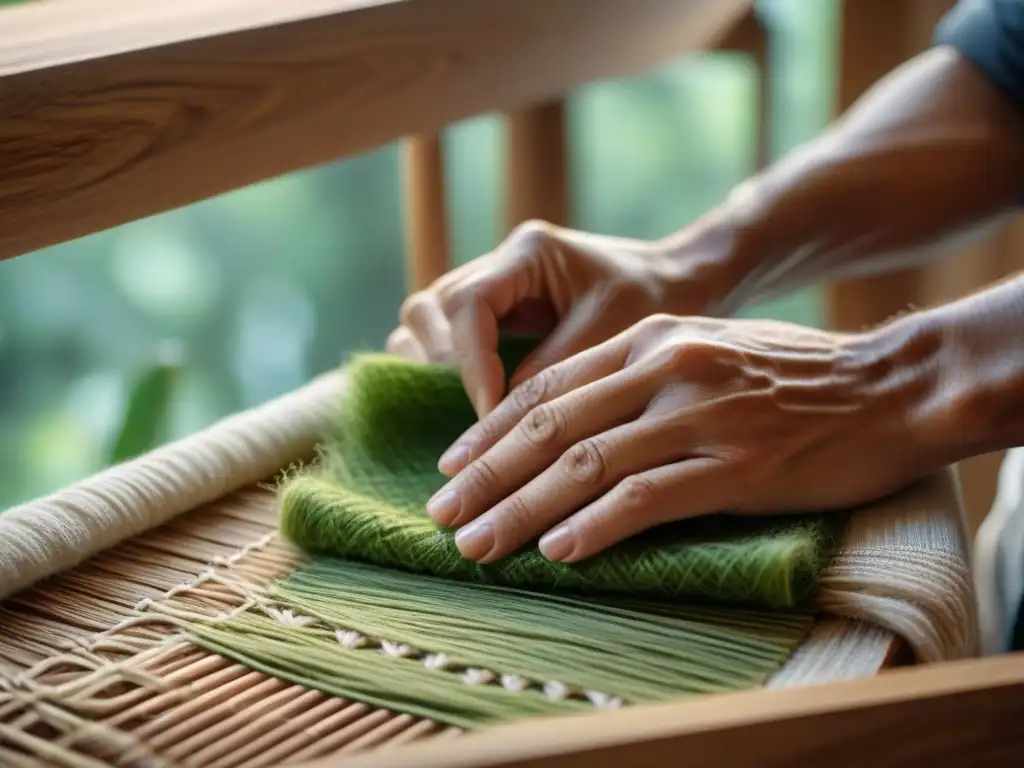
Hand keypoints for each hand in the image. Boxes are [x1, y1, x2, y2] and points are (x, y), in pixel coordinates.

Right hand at [386, 220, 716, 423]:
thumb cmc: (653, 298)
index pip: (469, 304)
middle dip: (445, 366)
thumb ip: (554, 369)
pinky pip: (441, 340)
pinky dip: (446, 372)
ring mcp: (487, 287)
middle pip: (429, 309)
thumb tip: (498, 414)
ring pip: (423, 323)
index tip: (491, 411)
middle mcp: (497, 264)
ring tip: (468, 412)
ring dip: (433, 368)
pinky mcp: (489, 314)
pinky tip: (473, 408)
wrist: (674, 281)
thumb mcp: (613, 333)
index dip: (471, 362)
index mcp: (528, 253)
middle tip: (478, 417)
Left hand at [424, 313, 938, 563]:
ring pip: (584, 467)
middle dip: (486, 475)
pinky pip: (645, 499)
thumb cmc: (794, 373)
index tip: (453, 465)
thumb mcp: (706, 347)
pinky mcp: (735, 468)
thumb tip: (574, 422)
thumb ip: (640, 373)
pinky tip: (558, 551)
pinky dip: (594, 527)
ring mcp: (698, 418)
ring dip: (521, 511)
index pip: (547, 386)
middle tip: (442, 513)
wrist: (890, 384)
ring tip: (477, 545)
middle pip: (550, 428)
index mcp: (649, 339)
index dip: (491, 428)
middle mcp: (664, 370)